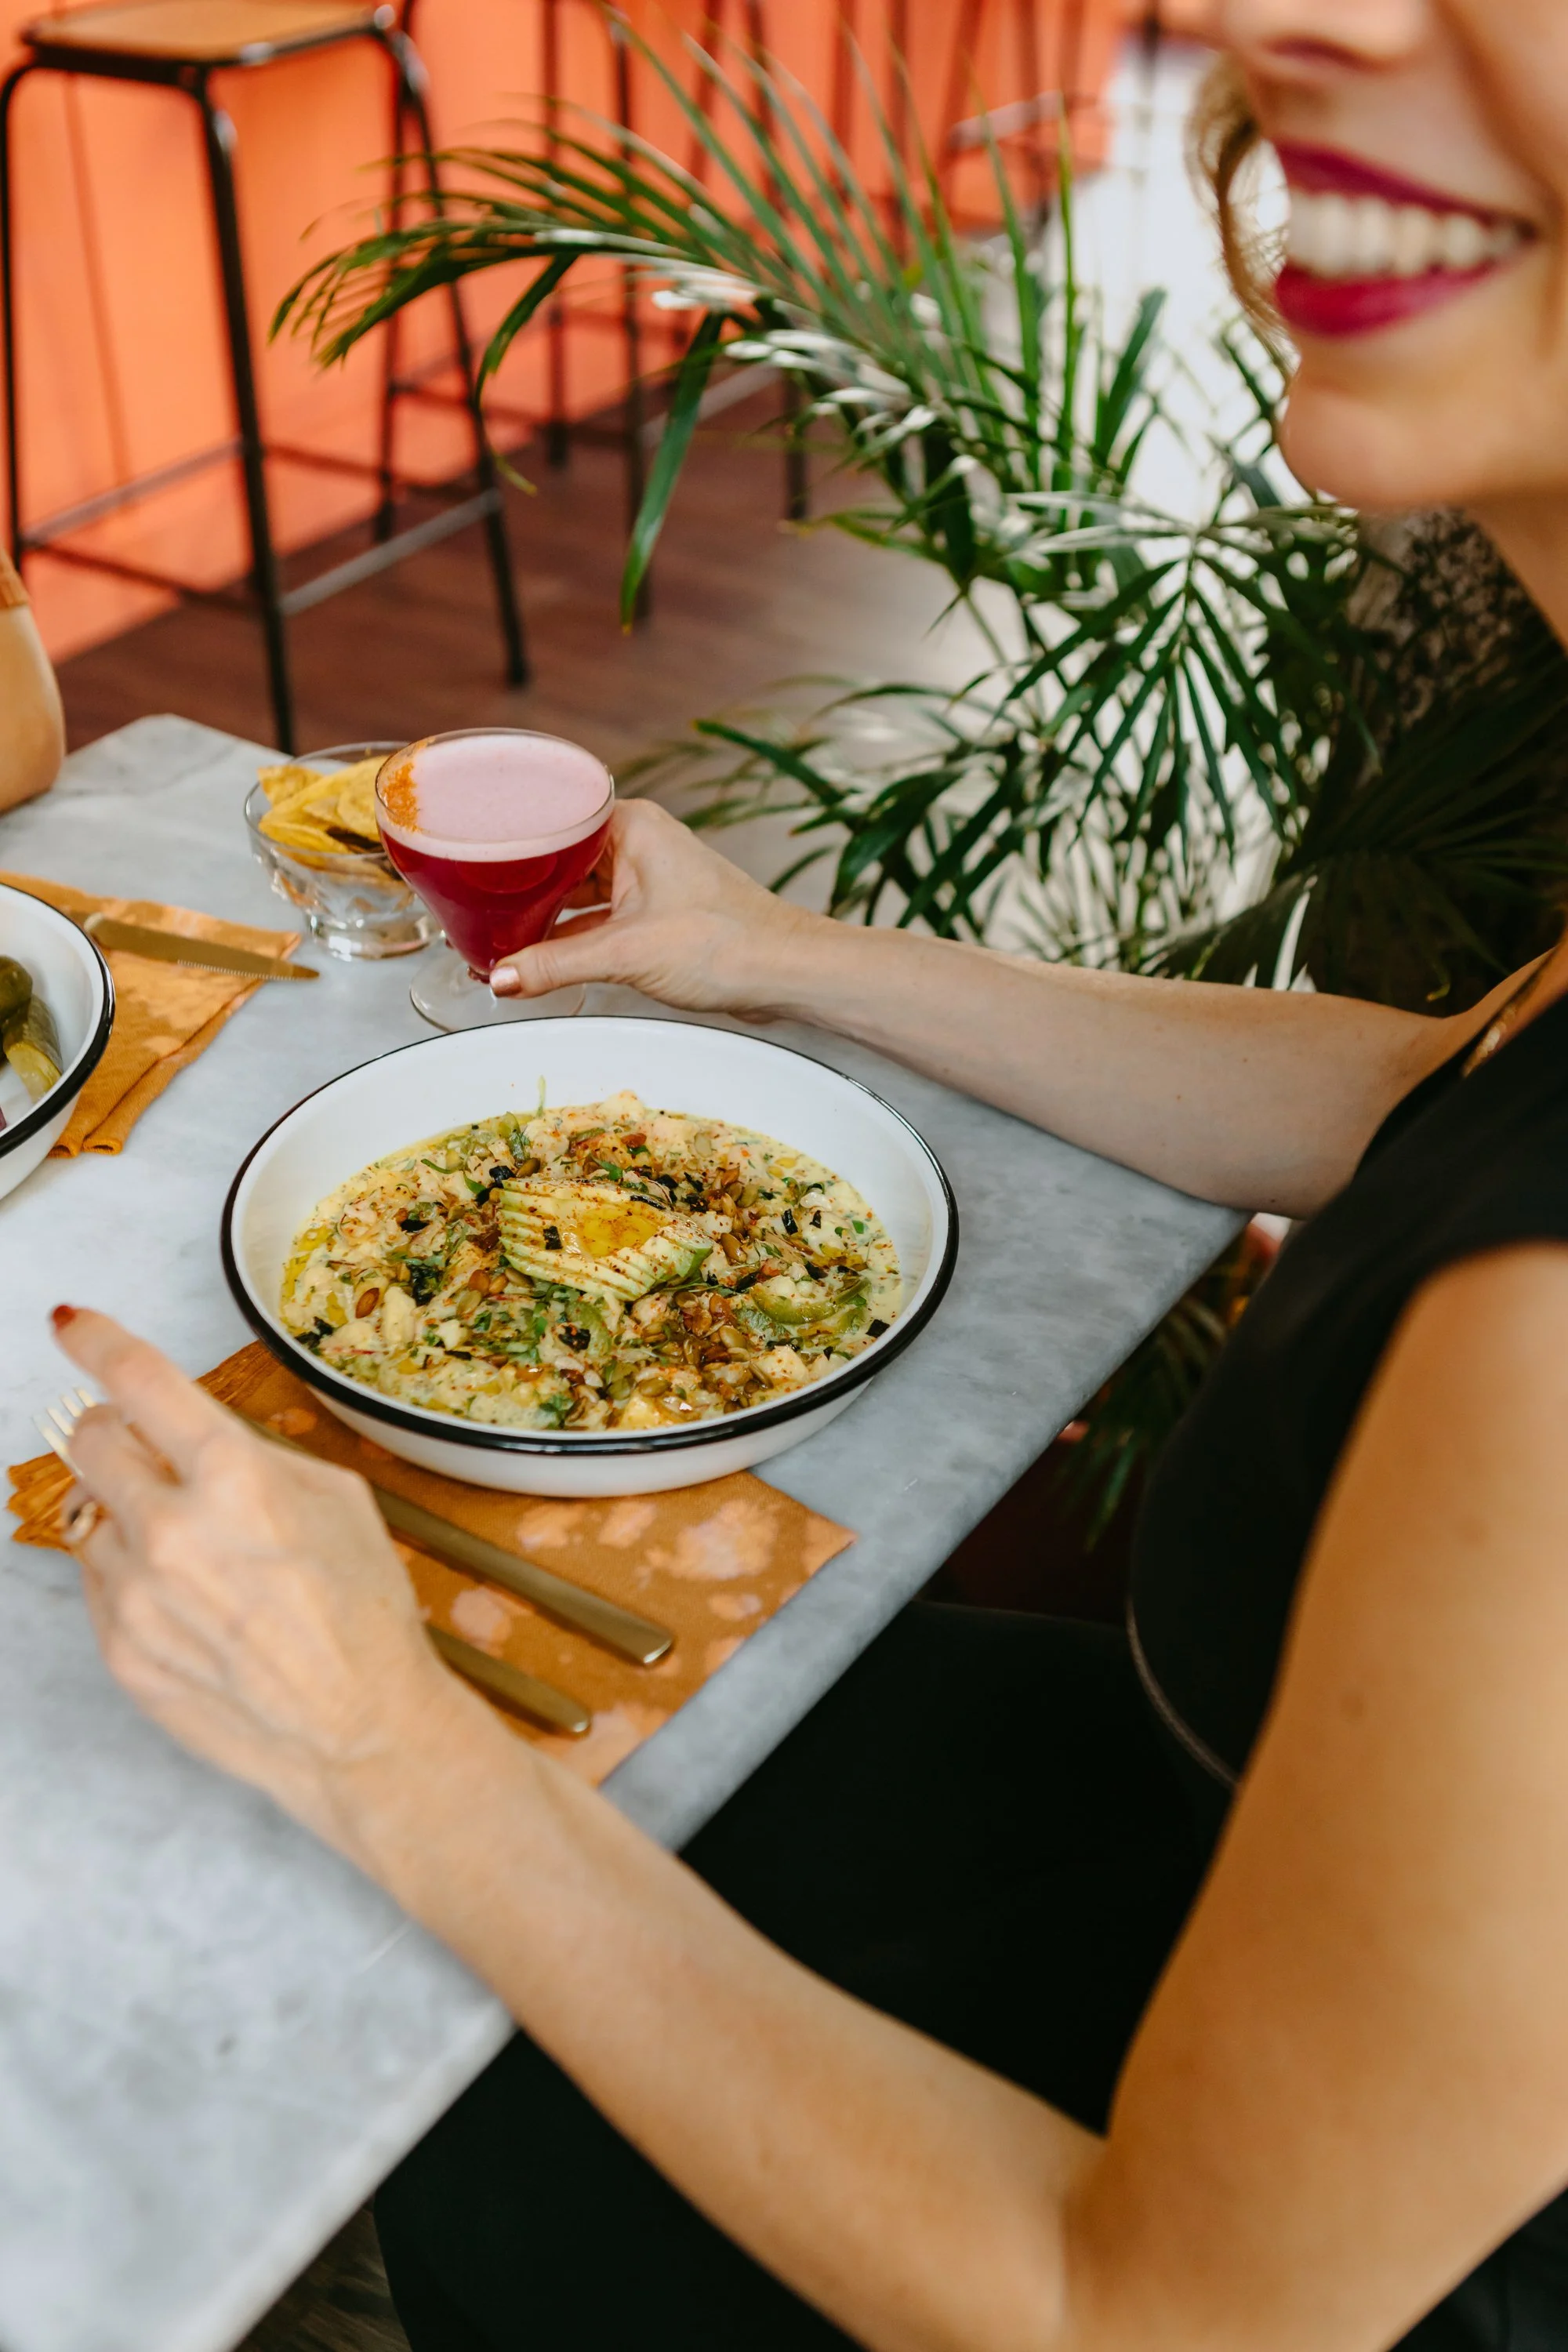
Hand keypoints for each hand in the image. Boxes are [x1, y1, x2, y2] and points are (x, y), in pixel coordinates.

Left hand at [50, 1307, 478, 1864]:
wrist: (359, 1729)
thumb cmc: (364, 1613)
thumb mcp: (338, 1500)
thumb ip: (256, 1456)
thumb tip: (198, 1433)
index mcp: (234, 1477)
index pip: (139, 1383)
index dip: (98, 1340)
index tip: (71, 1324)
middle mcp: (171, 1530)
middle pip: (89, 1442)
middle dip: (112, 1431)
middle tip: (145, 1448)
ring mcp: (136, 1595)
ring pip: (89, 1515)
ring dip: (128, 1514)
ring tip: (193, 1553)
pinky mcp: (119, 1650)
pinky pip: (99, 1583)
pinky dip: (132, 1576)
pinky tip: (191, 1603)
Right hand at [490, 799, 820, 1014]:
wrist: (786, 973)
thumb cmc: (727, 943)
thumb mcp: (626, 953)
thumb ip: (556, 965)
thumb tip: (501, 978)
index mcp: (630, 826)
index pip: (552, 818)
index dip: (508, 843)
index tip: (466, 860)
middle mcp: (637, 842)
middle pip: (559, 858)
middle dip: (519, 890)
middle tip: (469, 911)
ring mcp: (648, 878)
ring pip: (576, 892)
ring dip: (542, 918)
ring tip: (495, 940)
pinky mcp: (656, 913)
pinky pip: (596, 918)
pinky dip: (569, 938)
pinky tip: (538, 960)